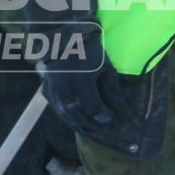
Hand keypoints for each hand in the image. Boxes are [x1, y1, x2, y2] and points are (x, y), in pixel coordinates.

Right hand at [37, 26, 154, 155]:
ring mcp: (54, 94)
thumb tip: (126, 114)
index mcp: (80, 82)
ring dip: (87, 129)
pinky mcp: (48, 95)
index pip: (95, 109)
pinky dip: (75, 122)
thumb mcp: (105, 69)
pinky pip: (62, 114)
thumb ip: (114, 93)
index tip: (121, 126)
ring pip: (70, 119)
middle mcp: (64, 91)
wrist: (62, 40)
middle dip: (99, 128)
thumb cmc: (89, 52)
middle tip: (115, 134)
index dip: (108, 120)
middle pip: (82, 118)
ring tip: (101, 135)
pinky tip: (85, 127)